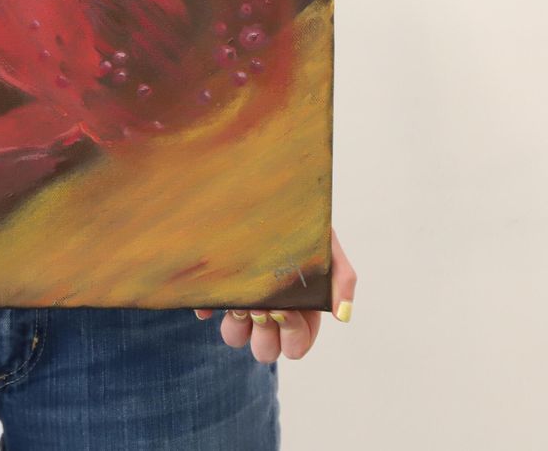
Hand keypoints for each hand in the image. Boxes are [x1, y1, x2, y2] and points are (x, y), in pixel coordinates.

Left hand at [192, 228, 355, 362]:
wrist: (271, 196)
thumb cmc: (304, 229)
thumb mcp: (329, 249)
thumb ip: (343, 280)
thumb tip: (342, 316)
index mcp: (299, 311)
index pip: (297, 346)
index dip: (293, 334)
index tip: (289, 308)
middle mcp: (269, 312)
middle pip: (266, 351)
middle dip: (266, 333)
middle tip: (265, 306)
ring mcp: (242, 302)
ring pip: (235, 338)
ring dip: (238, 325)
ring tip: (242, 300)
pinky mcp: (217, 289)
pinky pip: (205, 310)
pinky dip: (207, 307)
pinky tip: (213, 296)